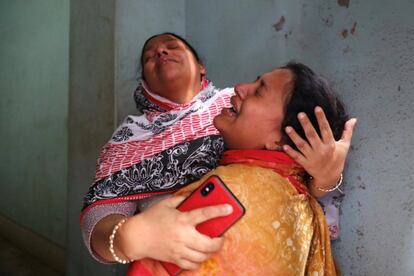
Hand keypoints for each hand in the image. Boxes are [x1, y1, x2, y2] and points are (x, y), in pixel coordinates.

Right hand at [117, 196, 232, 269]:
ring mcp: (179, 249)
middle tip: (220, 237)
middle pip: (209, 243)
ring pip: (203, 256)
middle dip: (219, 242)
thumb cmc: (151, 218)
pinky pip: (192, 265)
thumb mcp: (166, 203)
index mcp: (182, 220)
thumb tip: (194, 194)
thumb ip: (182, 198)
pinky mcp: (175, 259)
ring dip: (211, 252)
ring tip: (211, 246)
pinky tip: (200, 255)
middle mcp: (183, 236)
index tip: (229, 208)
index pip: (205, 214)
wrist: (136, 236)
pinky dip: (199, 262)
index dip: (219, 210)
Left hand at [282, 106, 356, 195]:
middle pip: (312, 135)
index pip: (325, 129)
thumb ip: (348, 132)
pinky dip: (291, 152)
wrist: (330, 177)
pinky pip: (297, 157)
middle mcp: (321, 150)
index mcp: (330, 144)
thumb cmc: (337, 159)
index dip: (321, 118)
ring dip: (294, 136)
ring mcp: (312, 157)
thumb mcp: (344, 146)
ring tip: (287, 127)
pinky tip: (284, 146)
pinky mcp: (306, 164)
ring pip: (302, 145)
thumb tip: (354, 119)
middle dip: (306, 124)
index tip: (317, 108)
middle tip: (300, 114)